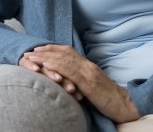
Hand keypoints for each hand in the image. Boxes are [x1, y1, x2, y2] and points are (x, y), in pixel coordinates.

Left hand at [23, 45, 139, 123]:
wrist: (123, 104)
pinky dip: (56, 66)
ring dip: (45, 57)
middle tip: (29, 50)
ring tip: (31, 56)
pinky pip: (69, 72)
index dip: (53, 49)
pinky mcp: (88, 83)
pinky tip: (45, 64)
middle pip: (63, 53)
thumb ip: (82, 80)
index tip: (39, 48)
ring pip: (64, 60)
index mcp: (88, 66)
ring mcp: (88, 73)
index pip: (68, 52)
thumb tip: (69, 80)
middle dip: (45, 51)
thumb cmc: (108, 99)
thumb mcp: (93, 86)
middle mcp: (87, 65)